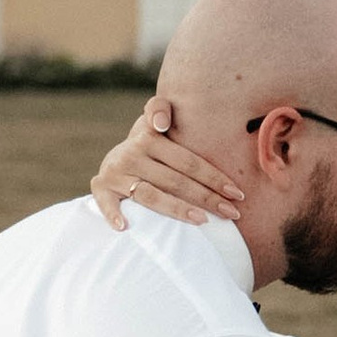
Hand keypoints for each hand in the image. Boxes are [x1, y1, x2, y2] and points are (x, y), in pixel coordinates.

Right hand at [93, 99, 248, 234]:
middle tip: (231, 213)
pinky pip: (106, 204)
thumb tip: (161, 122)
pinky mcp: (100, 188)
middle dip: (207, 198)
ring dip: (177, 209)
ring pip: (150, 195)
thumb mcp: (154, 122)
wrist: (115, 158)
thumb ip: (161, 109)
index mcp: (148, 137)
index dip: (214, 177)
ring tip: (203, 221)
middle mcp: (131, 154)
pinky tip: (125, 227)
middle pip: (175, 181)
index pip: (188, 161)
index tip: (236, 193)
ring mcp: (115, 173)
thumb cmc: (149, 144)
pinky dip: (113, 215)